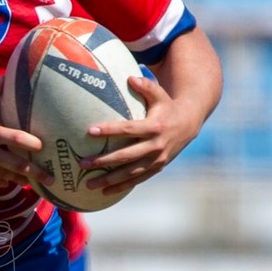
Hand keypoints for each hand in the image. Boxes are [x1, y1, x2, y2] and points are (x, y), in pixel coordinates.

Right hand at [0, 82, 41, 186]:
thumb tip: (4, 79)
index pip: (15, 139)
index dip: (32, 143)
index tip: (44, 147)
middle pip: (17, 166)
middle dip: (36, 172)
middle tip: (51, 177)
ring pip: (8, 177)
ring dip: (23, 181)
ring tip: (37, 184)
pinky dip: (5, 182)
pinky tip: (12, 182)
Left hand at [80, 72, 202, 196]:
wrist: (188, 125)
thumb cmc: (167, 107)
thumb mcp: (159, 94)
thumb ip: (146, 86)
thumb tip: (129, 77)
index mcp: (154, 127)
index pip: (128, 129)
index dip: (109, 130)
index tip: (90, 131)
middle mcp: (156, 146)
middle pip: (126, 156)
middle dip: (103, 161)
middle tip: (82, 164)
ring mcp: (157, 160)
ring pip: (130, 173)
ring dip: (109, 180)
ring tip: (89, 184)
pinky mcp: (156, 168)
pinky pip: (137, 180)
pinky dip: (121, 187)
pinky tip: (105, 193)